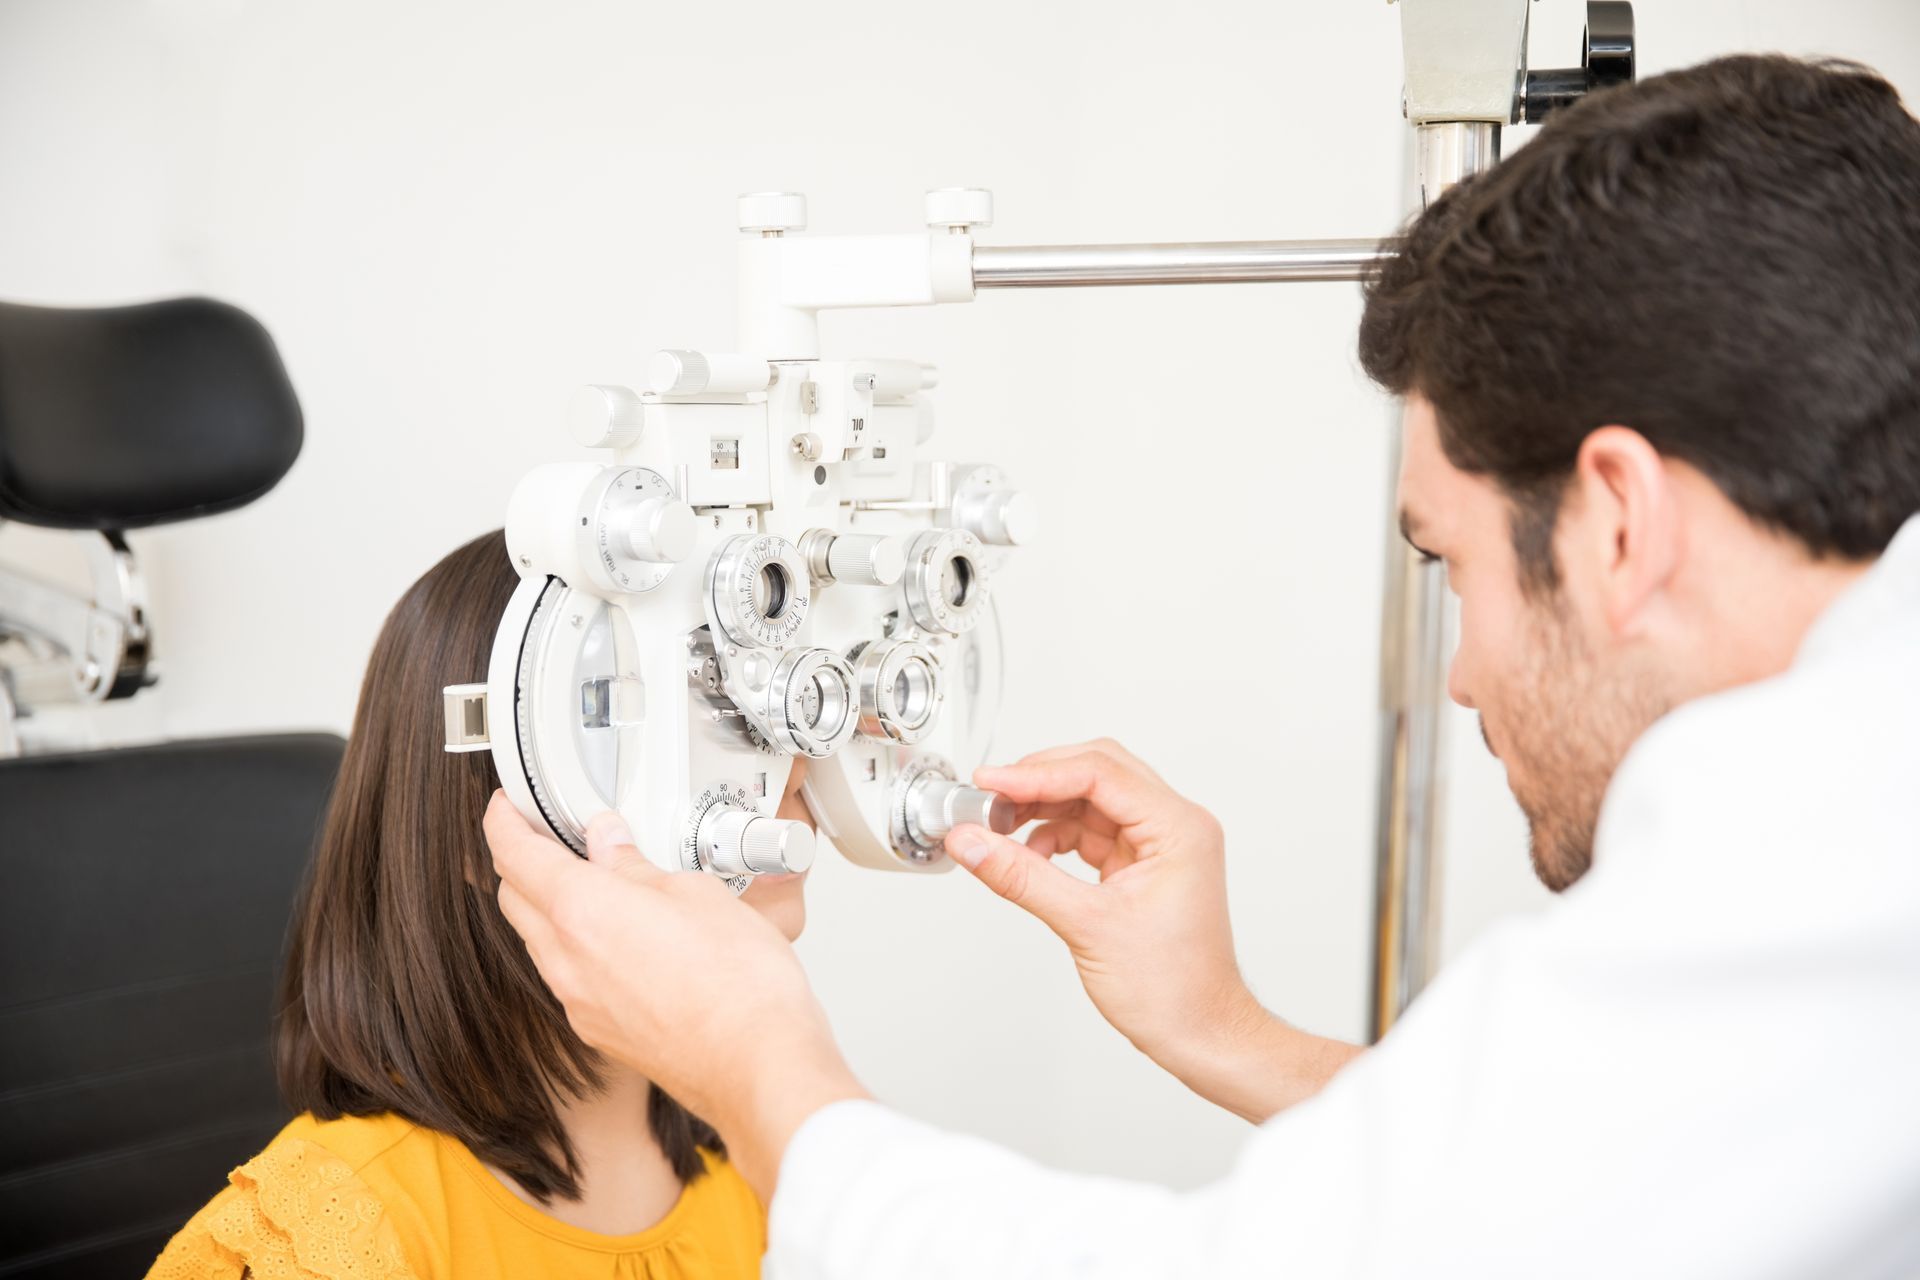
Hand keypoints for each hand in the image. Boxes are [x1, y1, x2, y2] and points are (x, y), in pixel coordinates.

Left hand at [484, 794, 866, 1197]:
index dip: (504, 821)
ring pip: (538, 942)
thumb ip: (638, 867)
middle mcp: (565, 960)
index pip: (514, 854)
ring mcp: (577, 1002)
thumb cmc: (737, 982)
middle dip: (522, 861)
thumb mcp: (694, 892)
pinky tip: (619, 939)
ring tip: (595, 885)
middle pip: (514, 898)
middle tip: (552, 837)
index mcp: (581, 910)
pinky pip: (566, 978)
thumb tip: (610, 846)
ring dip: (549, 908)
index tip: (508, 807)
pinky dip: (576, 948)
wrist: (755, 1062)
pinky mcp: (598, 1031)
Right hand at [947, 740, 1359, 1120]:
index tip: (991, 784)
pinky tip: (1028, 854)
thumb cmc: (1173, 989)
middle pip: (1097, 773)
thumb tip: (973, 842)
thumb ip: (1024, 877)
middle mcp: (1175, 826)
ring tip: (999, 827)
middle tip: (989, 798)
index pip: (1100, 774)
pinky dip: (1055, 835)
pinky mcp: (1141, 864)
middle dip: (1039, 781)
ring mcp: (1159, 844)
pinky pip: (1091, 830)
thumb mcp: (1086, 926)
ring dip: (1043, 807)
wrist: (1200, 1033)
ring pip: (1091, 800)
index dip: (1038, 774)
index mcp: (1179, 828)